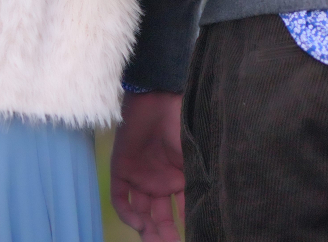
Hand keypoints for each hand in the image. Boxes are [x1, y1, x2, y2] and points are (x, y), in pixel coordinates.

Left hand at [110, 90, 185, 240]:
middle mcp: (159, 182)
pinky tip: (139, 223)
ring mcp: (140, 177)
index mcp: (179, 180)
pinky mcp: (122, 169)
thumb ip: (196, 187)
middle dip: (164, 235)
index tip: (193, 238)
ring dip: (146, 229)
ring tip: (155, 241)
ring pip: (140, 212)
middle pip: (159, 217)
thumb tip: (207, 212)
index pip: (180, 213)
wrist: (158, 99)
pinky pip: (120, 198)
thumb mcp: (195, 161)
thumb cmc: (182, 126)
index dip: (186, 227)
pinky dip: (127, 213)